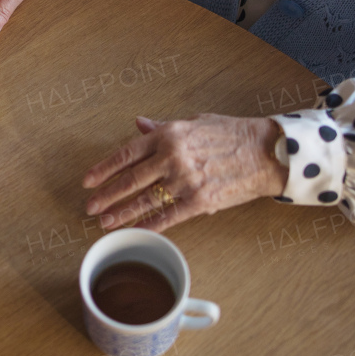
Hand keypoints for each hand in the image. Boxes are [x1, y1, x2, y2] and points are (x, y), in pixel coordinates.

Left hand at [83, 115, 286, 232]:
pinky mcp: (199, 201)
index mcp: (168, 135)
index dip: (103, 169)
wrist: (266, 152)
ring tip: (104, 223)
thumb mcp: (194, 123)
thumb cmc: (231, 134)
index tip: (88, 180)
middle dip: (107, 195)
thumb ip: (163, 128)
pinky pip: (168, 217)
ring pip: (144, 201)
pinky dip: (149, 226)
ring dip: (121, 214)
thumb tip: (138, 124)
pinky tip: (135, 232)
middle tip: (89, 207)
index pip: (126, 153)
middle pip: (130, 180)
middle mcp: (172, 157)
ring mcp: (185, 181)